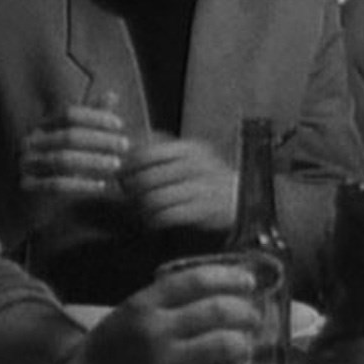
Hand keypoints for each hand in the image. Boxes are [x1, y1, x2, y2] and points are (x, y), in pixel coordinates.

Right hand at [20, 102, 129, 196]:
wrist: (35, 197)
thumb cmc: (65, 160)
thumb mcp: (79, 137)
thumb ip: (92, 117)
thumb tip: (112, 95)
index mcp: (43, 125)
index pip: (69, 113)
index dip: (96, 117)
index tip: (120, 124)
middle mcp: (31, 142)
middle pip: (68, 136)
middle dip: (99, 140)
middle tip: (125, 144)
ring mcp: (27, 164)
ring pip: (62, 160)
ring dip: (93, 161)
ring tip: (116, 164)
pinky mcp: (28, 187)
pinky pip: (56, 185)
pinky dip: (81, 185)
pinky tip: (102, 185)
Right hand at [64, 261, 259, 363]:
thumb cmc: (108, 351)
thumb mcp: (129, 312)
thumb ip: (167, 298)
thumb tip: (221, 284)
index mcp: (144, 306)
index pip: (197, 280)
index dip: (230, 277)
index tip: (249, 280)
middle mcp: (157, 333)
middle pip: (218, 311)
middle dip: (245, 311)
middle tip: (254, 315)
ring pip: (225, 346)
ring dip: (243, 343)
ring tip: (246, 344)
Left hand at [119, 136, 237, 231]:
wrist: (243, 197)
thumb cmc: (209, 176)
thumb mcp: (192, 154)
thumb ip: (165, 147)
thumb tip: (132, 144)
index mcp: (190, 148)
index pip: (147, 153)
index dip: (128, 166)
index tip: (121, 175)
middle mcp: (195, 165)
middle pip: (147, 178)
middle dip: (131, 191)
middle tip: (126, 196)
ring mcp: (200, 188)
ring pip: (155, 199)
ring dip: (141, 208)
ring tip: (139, 210)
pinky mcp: (203, 210)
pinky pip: (167, 216)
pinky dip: (154, 220)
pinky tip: (153, 220)